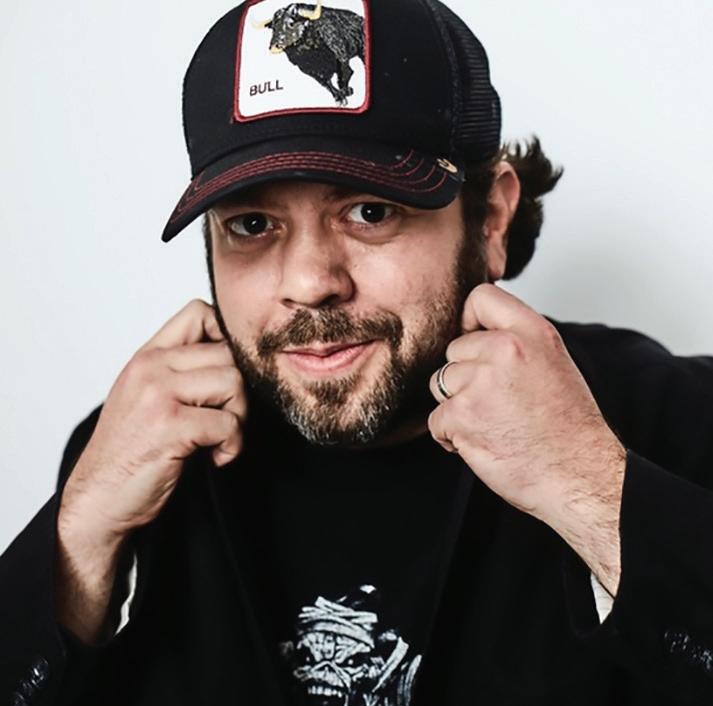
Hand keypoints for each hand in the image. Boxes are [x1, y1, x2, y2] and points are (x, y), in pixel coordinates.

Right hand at [60, 299, 246, 541]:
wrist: (99, 499)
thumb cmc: (130, 451)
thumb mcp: (146, 396)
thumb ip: (179, 371)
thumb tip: (237, 357)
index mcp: (147, 357)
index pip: (199, 312)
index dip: (226, 337)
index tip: (226, 374)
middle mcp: (150, 368)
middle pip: (228, 353)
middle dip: (240, 390)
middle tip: (228, 419)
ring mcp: (158, 395)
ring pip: (234, 383)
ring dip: (239, 417)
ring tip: (221, 439)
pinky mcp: (170, 426)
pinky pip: (229, 423)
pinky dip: (233, 445)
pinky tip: (216, 457)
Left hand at [427, 284, 625, 591]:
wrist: (579, 476)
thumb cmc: (568, 427)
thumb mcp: (552, 363)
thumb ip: (515, 340)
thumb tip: (473, 331)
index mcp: (532, 332)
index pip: (480, 296)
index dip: (470, 320)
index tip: (475, 342)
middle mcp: (506, 349)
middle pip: (453, 350)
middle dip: (465, 377)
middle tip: (497, 403)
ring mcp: (480, 382)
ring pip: (441, 384)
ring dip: (457, 407)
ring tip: (493, 422)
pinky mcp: (462, 415)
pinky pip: (436, 419)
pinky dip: (452, 436)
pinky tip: (484, 442)